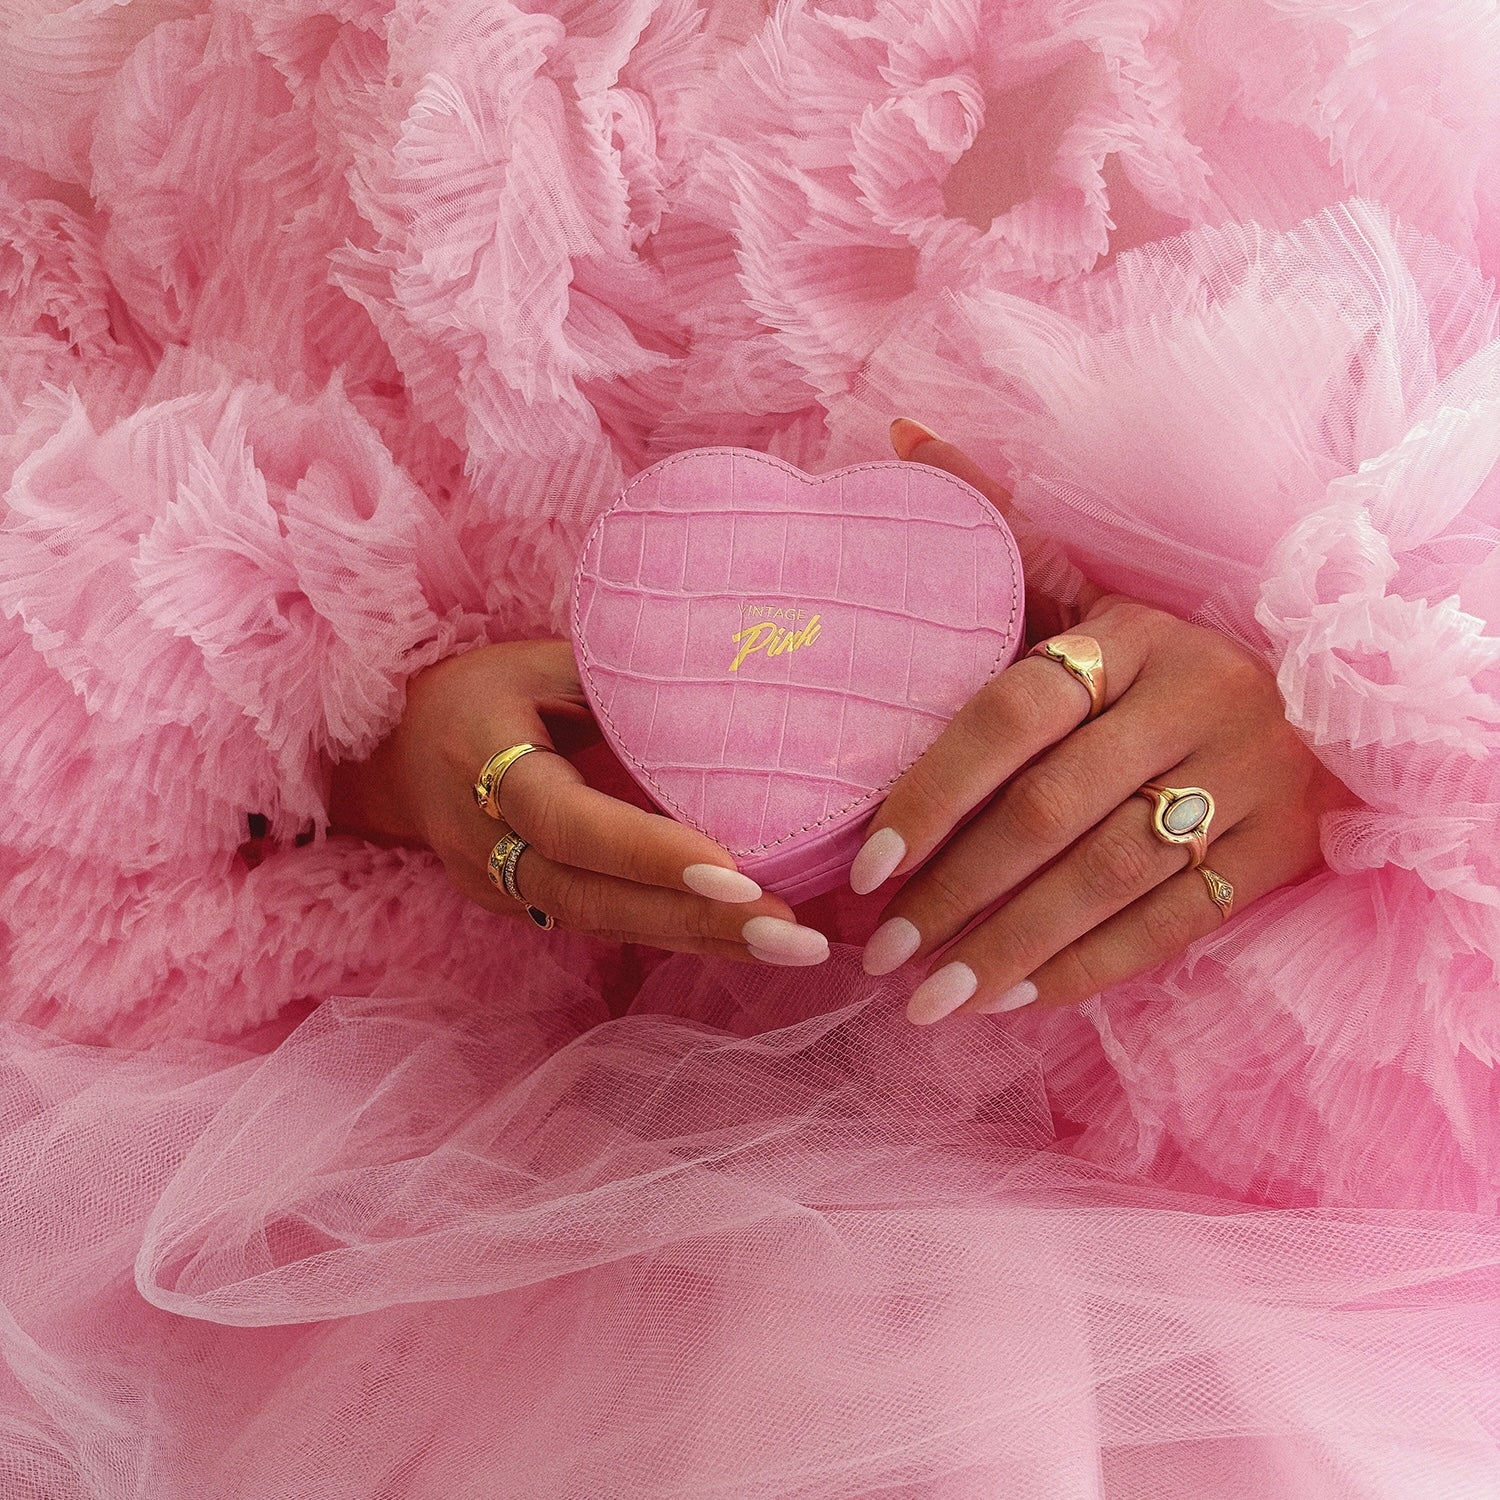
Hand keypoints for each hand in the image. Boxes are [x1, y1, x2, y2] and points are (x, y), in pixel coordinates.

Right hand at [328, 640, 827, 964]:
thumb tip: (725, 681)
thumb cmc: (480, 690)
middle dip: (698, 920)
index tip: (738, 873)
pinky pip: (607, 928)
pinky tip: (750, 941)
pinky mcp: (526, 909)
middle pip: (594, 900)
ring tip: (795, 944)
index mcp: (483, 765)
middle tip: (794, 932)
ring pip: (607, 926)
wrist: (392, 753)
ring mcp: (501, 888)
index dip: (650, 854)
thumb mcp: (538, 663)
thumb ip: (614, 680)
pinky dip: (679, 935)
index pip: (571, 824)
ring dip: (703, 941)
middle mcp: (488, 844)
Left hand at [853, 423, 1357, 1021]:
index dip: (933, 792)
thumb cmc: (1162, 658)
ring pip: (1108, 880)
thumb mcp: (1093, 594)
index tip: (865, 863)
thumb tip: (899, 437)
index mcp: (1135, 636)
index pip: (1012, 716)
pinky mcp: (1281, 851)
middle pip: (1052, 812)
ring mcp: (1249, 781)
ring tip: (929, 998)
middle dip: (955, 891)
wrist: (1324, 699)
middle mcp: (1195, 702)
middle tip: (880, 949)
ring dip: (1009, 947)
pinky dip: (1085, 969)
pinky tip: (1012, 998)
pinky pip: (1172, 926)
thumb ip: (1002, 532)